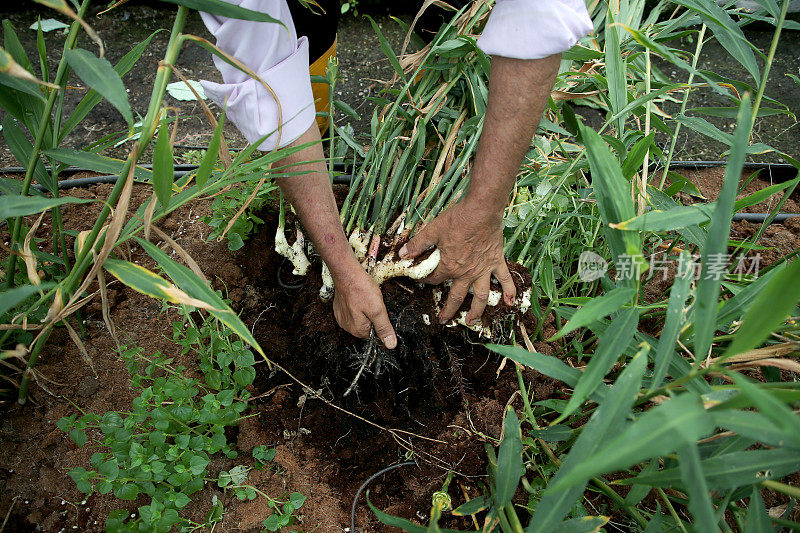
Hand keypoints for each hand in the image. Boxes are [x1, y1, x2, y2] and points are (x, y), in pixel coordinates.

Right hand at [332, 265, 396, 348]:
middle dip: (371, 316)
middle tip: (372, 302)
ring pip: (359, 319)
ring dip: (364, 310)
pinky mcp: (339, 308)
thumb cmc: (361, 288)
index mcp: (356, 329)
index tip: (378, 310)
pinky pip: (351, 312)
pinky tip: (358, 296)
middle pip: (366, 327)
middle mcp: (346, 326)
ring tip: (364, 298)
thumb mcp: (378, 309)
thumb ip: (384, 328)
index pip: (373, 335)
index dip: (379, 322)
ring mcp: (341, 317)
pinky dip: (356, 305)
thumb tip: (390, 345)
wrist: (346, 272)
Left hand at [399, 200, 515, 323]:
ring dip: (476, 311)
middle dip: (449, 310)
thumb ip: (418, 244)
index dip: (426, 281)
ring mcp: (483, 269)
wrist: (481, 210)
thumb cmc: (457, 219)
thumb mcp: (432, 230)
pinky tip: (510, 304)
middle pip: (456, 297)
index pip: (435, 279)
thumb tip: (402, 254)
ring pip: (480, 296)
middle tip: (444, 320)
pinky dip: (509, 292)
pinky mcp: (496, 262)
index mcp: (450, 266)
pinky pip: (504, 280)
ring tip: (472, 321)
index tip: (422, 281)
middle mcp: (466, 273)